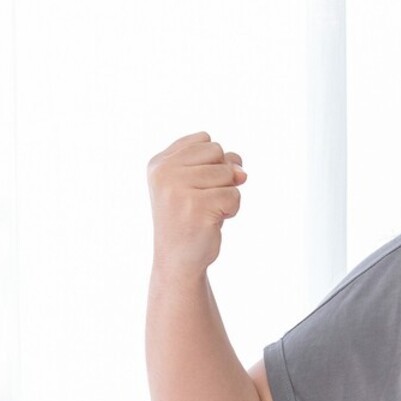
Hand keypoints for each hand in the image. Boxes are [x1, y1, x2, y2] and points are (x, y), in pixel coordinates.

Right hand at [146, 132, 246, 274]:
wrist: (178, 259)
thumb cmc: (190, 217)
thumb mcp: (199, 182)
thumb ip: (219, 163)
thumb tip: (241, 171)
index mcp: (159, 163)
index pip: (205, 140)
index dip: (212, 162)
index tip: (196, 185)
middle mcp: (164, 172)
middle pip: (218, 152)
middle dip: (221, 177)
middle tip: (202, 200)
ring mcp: (178, 188)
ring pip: (228, 173)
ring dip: (226, 194)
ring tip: (206, 211)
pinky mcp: (197, 206)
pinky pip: (234, 195)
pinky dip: (231, 210)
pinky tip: (211, 221)